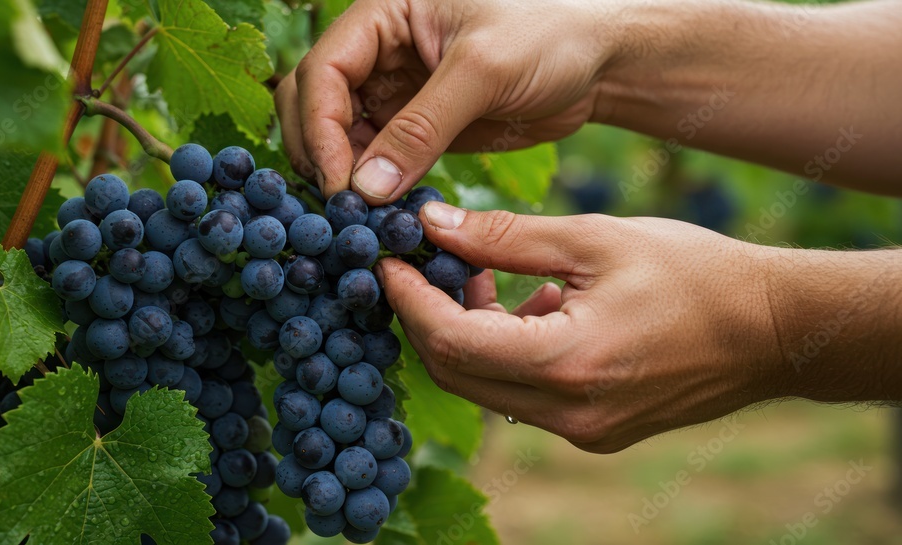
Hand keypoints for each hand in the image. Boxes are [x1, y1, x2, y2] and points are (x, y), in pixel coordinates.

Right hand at [275, 0, 623, 201]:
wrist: (598, 63)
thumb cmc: (549, 36)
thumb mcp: (483, 71)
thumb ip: (421, 127)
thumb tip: (366, 189)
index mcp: (385, 13)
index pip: (324, 70)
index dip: (319, 127)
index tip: (338, 182)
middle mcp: (380, 49)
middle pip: (316, 103)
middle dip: (319, 153)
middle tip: (343, 206)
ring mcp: (394, 90)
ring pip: (340, 136)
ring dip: (344, 177)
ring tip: (364, 218)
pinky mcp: (416, 127)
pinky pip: (377, 160)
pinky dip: (374, 188)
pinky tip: (385, 213)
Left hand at [376, 203, 785, 452]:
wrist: (774, 331)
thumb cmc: (694, 273)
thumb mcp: (594, 239)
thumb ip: (505, 238)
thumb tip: (435, 226)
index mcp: (567, 364)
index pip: (449, 340)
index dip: (407, 299)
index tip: (385, 260)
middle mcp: (568, 413)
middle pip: (456, 373)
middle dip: (425, 318)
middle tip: (422, 266)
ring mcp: (582, 431)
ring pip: (486, 388)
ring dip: (466, 334)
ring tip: (483, 278)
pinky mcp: (594, 432)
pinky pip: (522, 397)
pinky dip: (504, 353)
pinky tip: (530, 308)